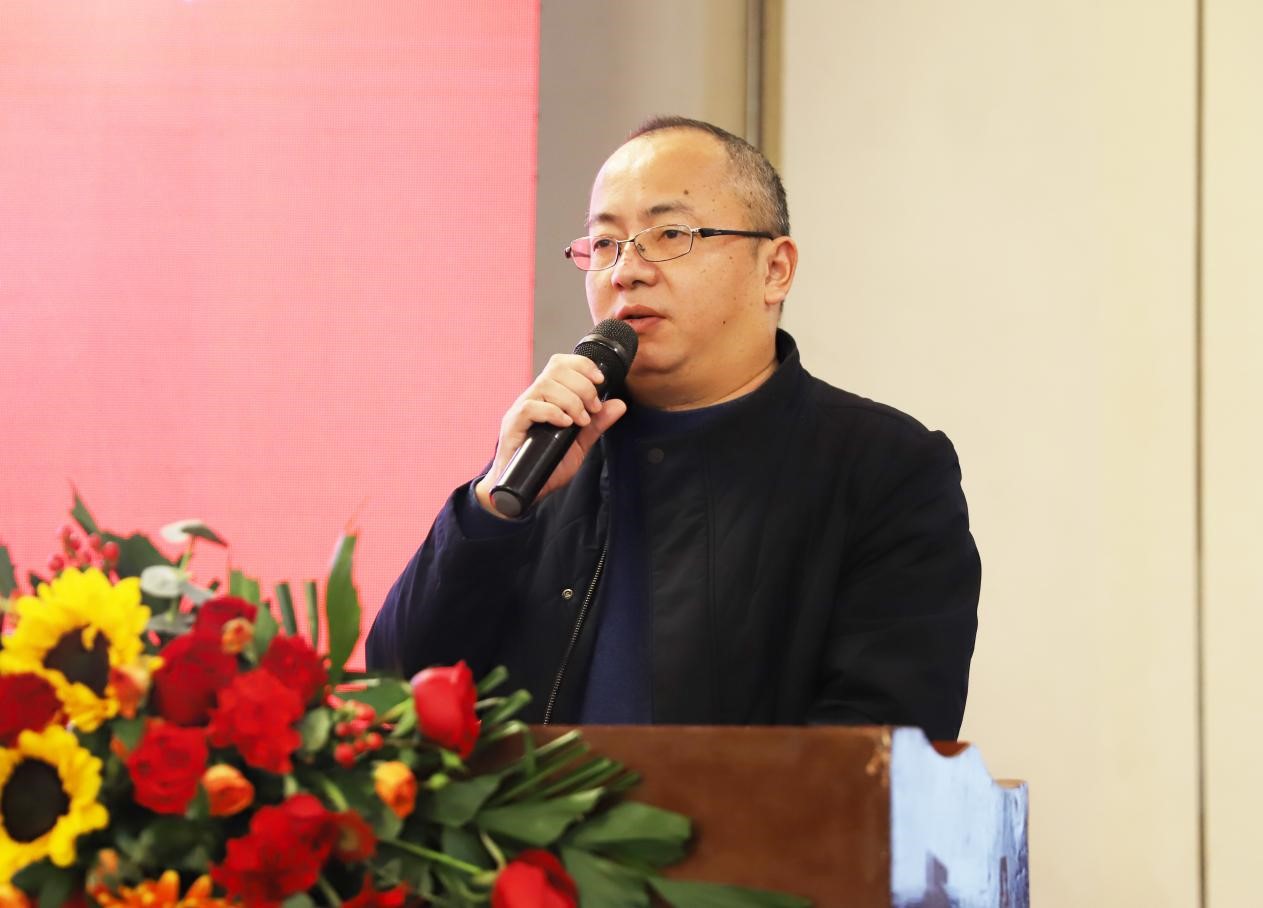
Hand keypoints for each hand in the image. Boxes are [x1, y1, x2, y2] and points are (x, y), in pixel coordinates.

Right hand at [474, 353, 627, 516]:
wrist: (525, 491)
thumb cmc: (547, 465)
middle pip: (555, 370)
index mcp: (548, 398)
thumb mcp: (579, 443)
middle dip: (582, 386)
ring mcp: (521, 411)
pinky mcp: (513, 426)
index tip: (600, 381)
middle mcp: (533, 398)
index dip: (582, 366)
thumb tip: (619, 404)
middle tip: (593, 408)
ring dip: (570, 400)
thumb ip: (597, 423)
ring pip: (545, 385)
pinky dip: (553, 412)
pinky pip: (530, 408)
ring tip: (580, 420)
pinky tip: (565, 424)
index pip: (561, 364)